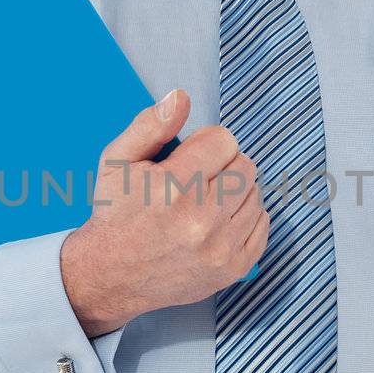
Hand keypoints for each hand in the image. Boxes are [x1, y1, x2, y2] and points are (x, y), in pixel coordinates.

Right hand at [60, 90, 268, 335]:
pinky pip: (263, 225)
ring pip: (255, 194)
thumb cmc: (116, 215)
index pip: (224, 140)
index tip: (190, 157)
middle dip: (223, 165)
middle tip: (197, 179)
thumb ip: (151, 125)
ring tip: (204, 202)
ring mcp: (221, 247)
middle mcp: (202, 219)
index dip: (206, 143)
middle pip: (245, 166)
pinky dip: (245, 218)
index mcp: (174, 187)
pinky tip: (218, 221)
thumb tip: (180, 97)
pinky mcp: (233, 268)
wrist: (110, 275)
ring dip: (234, 192)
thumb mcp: (117, 161)